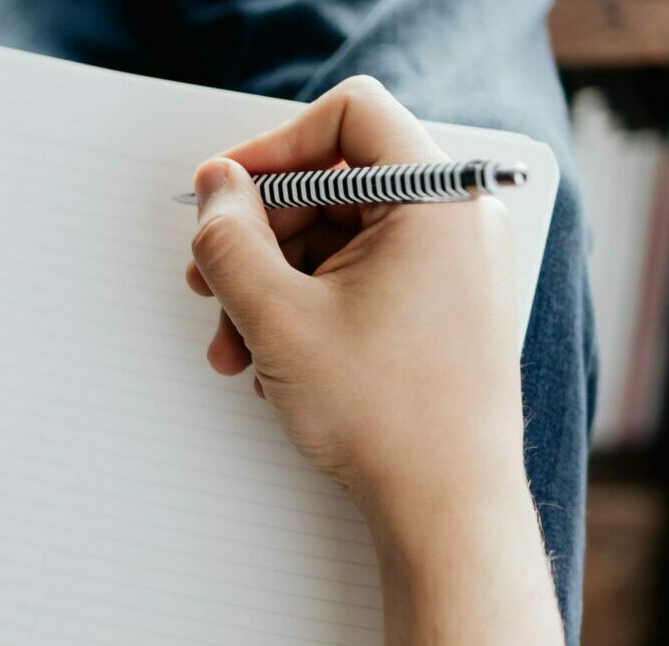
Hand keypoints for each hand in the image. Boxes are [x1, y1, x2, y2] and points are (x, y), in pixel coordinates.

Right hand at [183, 76, 526, 511]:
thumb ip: (230, 240)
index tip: (225, 191)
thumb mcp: (277, 318)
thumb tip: (215, 189)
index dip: (274, 144)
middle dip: (260, 235)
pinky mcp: (442, 306)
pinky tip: (275, 360)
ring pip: (337, 237)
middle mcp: (456, 221)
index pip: (350, 114)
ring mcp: (453, 266)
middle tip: (212, 280)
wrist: (446, 509)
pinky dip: (307, 307)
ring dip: (272, 283)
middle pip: (334, 181)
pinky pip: (359, 276)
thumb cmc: (390, 418)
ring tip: (236, 343)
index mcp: (437, 200)